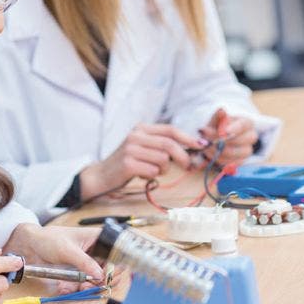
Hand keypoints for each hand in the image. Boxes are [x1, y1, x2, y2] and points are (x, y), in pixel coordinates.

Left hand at [3, 223, 119, 293]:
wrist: (31, 246)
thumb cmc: (50, 239)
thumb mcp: (68, 250)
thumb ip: (85, 263)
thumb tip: (100, 275)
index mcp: (98, 238)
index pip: (116, 253)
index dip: (116, 266)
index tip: (108, 277)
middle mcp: (96, 251)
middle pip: (110, 269)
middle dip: (102, 280)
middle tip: (91, 285)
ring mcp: (88, 263)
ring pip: (98, 280)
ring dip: (89, 286)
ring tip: (78, 287)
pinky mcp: (80, 272)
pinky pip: (85, 283)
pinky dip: (77, 288)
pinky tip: (66, 287)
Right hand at [79, 124, 205, 197]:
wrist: (102, 175)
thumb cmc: (128, 162)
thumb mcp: (144, 147)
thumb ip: (163, 145)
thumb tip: (192, 148)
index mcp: (142, 128)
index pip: (170, 130)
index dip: (188, 138)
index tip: (201, 145)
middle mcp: (136, 135)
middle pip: (169, 144)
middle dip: (183, 157)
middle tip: (188, 166)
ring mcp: (131, 149)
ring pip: (163, 159)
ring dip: (164, 169)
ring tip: (152, 170)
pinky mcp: (128, 163)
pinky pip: (153, 170)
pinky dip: (153, 175)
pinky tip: (143, 174)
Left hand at [198, 108, 257, 163]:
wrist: (218, 137)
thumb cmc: (218, 126)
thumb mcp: (217, 119)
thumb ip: (218, 116)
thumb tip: (222, 111)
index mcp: (247, 123)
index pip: (243, 125)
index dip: (234, 128)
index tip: (224, 131)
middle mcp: (251, 137)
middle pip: (239, 141)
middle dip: (220, 141)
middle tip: (206, 139)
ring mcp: (247, 150)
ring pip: (233, 153)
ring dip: (216, 151)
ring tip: (205, 147)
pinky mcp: (241, 161)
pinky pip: (230, 163)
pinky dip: (218, 160)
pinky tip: (209, 154)